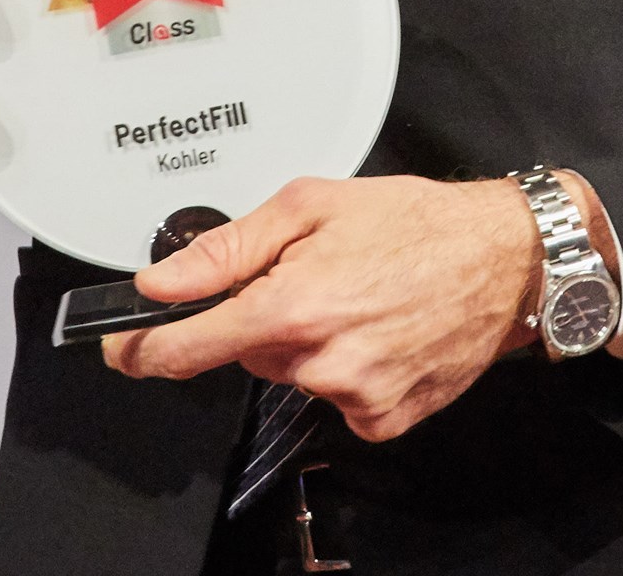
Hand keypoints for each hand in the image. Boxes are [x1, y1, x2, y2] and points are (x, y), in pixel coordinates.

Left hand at [102, 175, 539, 440]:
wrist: (503, 256)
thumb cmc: (416, 220)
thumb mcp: (311, 204)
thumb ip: (229, 247)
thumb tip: (163, 281)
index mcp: (294, 304)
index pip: (190, 347)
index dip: (143, 350)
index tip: (120, 349)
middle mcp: (321, 360)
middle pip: (249, 354)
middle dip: (263, 316)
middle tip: (315, 274)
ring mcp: (355, 397)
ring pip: (294, 375)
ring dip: (308, 340)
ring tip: (360, 294)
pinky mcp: (386, 419)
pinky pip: (337, 399)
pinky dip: (346, 368)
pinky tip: (379, 329)